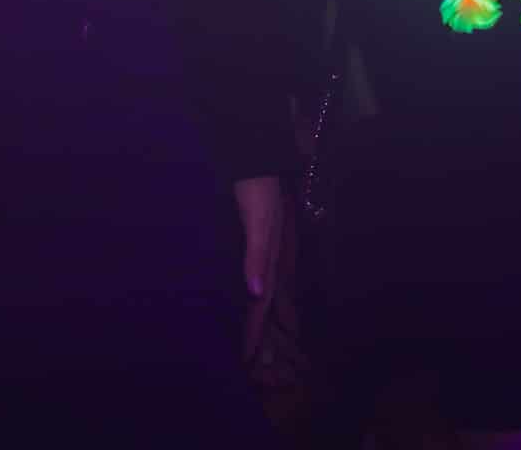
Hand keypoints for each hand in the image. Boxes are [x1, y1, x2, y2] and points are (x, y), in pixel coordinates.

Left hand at [231, 174, 302, 386]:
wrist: (256, 158)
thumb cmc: (256, 189)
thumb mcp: (257, 221)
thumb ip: (257, 256)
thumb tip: (256, 294)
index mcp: (273, 258)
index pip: (262, 303)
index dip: (255, 331)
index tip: (247, 359)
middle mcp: (271, 257)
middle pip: (266, 303)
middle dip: (261, 332)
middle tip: (253, 362)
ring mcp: (266, 249)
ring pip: (264, 292)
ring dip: (259, 316)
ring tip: (253, 339)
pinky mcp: (258, 239)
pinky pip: (258, 276)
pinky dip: (255, 294)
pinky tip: (251, 299)